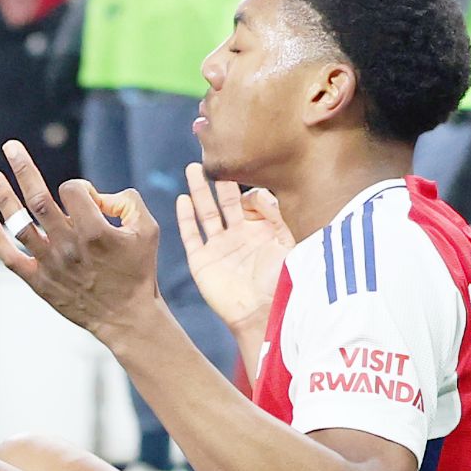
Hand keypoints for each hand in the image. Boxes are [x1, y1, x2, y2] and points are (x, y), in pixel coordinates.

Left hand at [0, 138, 164, 343]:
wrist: (126, 317)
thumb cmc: (139, 271)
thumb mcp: (149, 230)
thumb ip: (127, 201)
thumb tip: (96, 196)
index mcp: (95, 231)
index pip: (73, 190)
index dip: (79, 186)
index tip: (88, 198)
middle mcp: (69, 245)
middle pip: (38, 199)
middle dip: (24, 168)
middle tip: (10, 146)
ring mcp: (50, 264)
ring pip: (20, 225)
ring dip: (4, 197)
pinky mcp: (40, 282)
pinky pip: (11, 258)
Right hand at [176, 164, 292, 356]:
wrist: (263, 314)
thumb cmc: (281, 282)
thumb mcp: (288, 244)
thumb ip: (278, 216)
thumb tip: (260, 191)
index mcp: (262, 231)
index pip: (251, 200)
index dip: (250, 190)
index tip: (252, 182)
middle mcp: (238, 236)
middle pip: (225, 200)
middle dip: (220, 179)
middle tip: (214, 156)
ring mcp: (219, 248)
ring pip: (206, 212)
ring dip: (199, 191)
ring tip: (194, 168)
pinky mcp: (202, 261)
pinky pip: (191, 235)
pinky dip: (185, 218)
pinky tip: (182, 199)